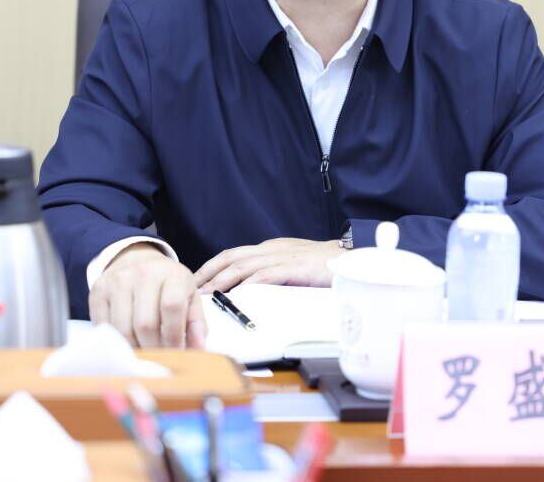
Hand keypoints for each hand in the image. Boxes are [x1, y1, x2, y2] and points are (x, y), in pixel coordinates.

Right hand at [90, 242, 206, 348]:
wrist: (137, 260)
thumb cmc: (168, 285)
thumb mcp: (189, 296)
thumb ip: (196, 323)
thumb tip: (198, 349)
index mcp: (172, 274)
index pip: (172, 307)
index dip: (174, 336)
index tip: (176, 352)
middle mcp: (143, 273)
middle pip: (145, 323)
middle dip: (154, 348)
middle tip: (159, 357)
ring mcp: (117, 281)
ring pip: (123, 329)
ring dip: (135, 348)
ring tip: (144, 352)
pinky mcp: (98, 291)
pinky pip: (104, 326)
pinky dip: (116, 341)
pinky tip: (127, 342)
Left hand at [192, 237, 341, 292]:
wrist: (352, 256)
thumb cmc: (325, 265)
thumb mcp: (293, 266)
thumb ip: (274, 274)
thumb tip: (252, 291)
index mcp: (270, 248)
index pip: (233, 255)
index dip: (212, 267)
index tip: (197, 281)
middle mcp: (271, 249)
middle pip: (230, 257)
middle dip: (208, 272)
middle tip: (191, 289)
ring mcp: (282, 256)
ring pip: (242, 265)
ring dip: (221, 281)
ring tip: (205, 295)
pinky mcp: (294, 267)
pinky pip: (265, 275)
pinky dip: (247, 285)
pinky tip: (236, 295)